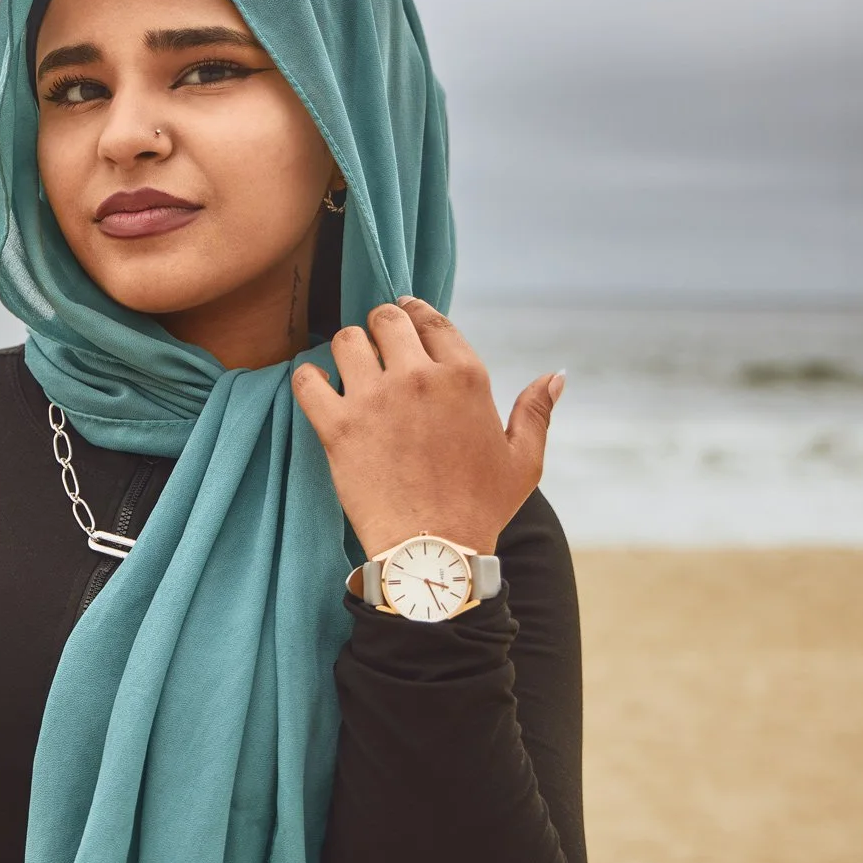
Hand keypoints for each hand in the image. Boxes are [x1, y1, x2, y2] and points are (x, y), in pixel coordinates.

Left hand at [290, 296, 563, 557]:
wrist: (432, 550)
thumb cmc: (479, 508)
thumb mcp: (523, 460)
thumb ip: (536, 411)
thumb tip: (555, 375)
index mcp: (465, 378)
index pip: (432, 320)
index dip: (415, 312)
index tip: (404, 315)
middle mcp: (420, 378)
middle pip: (386, 319)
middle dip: (379, 326)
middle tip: (375, 344)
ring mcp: (376, 400)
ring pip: (345, 341)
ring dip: (346, 349)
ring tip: (349, 368)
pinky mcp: (338, 427)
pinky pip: (307, 379)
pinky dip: (308, 377)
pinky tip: (318, 387)